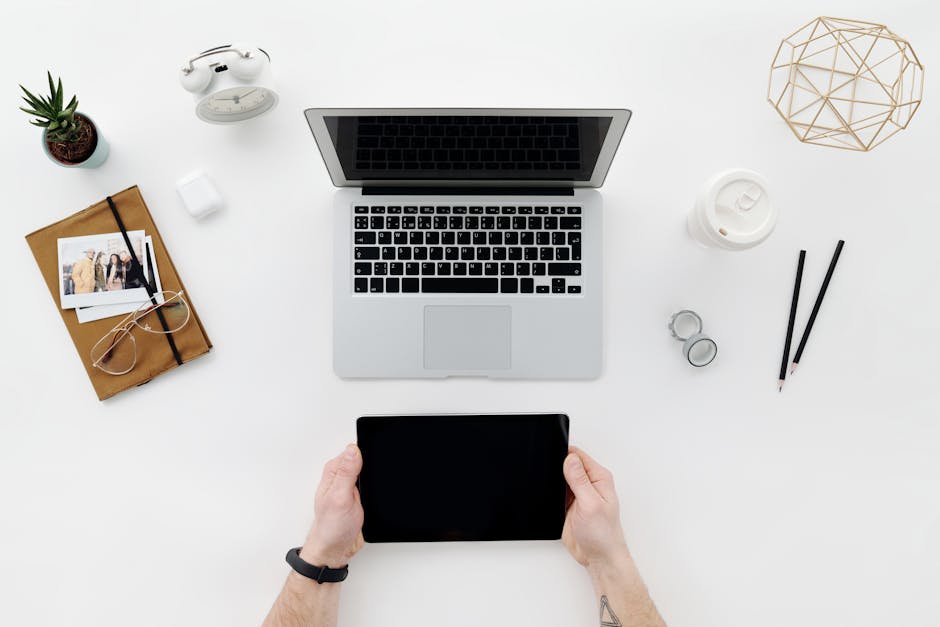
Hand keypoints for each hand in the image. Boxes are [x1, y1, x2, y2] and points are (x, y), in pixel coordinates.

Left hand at [300, 444, 364, 567]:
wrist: (335, 549)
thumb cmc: (331, 528)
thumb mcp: (340, 497)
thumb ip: (347, 472)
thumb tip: (353, 449)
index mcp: (333, 472)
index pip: (352, 451)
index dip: (365, 454)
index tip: (369, 466)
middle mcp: (340, 477)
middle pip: (362, 460)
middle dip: (371, 467)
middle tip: (369, 484)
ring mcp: (349, 487)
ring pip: (368, 472)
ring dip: (374, 479)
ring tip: (370, 492)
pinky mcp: (358, 496)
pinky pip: (371, 485)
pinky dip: (375, 489)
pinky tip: (373, 497)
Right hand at [562, 446, 630, 573]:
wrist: (599, 557)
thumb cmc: (603, 534)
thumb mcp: (590, 504)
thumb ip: (579, 480)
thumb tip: (570, 459)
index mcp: (599, 478)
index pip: (578, 455)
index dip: (565, 455)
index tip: (555, 460)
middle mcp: (590, 484)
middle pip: (568, 464)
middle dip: (557, 469)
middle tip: (556, 482)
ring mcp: (580, 494)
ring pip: (560, 478)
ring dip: (555, 483)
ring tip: (558, 495)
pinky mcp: (570, 504)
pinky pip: (557, 492)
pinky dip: (553, 494)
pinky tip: (555, 501)